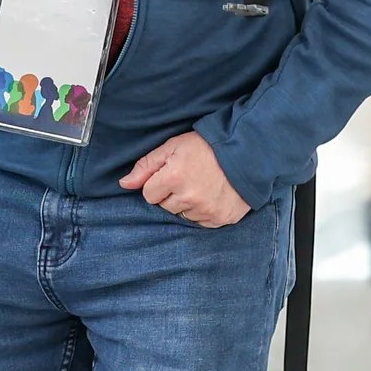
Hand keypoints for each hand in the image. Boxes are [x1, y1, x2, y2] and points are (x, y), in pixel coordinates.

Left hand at [120, 132, 248, 226]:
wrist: (246, 152)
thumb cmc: (206, 147)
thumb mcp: (172, 147)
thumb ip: (146, 166)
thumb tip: (124, 184)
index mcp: (174, 177)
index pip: (148, 194)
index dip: (158, 183)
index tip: (172, 174)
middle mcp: (188, 197)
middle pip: (164, 207)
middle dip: (171, 195)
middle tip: (189, 178)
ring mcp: (206, 211)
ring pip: (182, 215)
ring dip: (187, 204)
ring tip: (202, 186)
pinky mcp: (220, 219)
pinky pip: (200, 223)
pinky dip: (203, 212)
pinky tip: (211, 196)